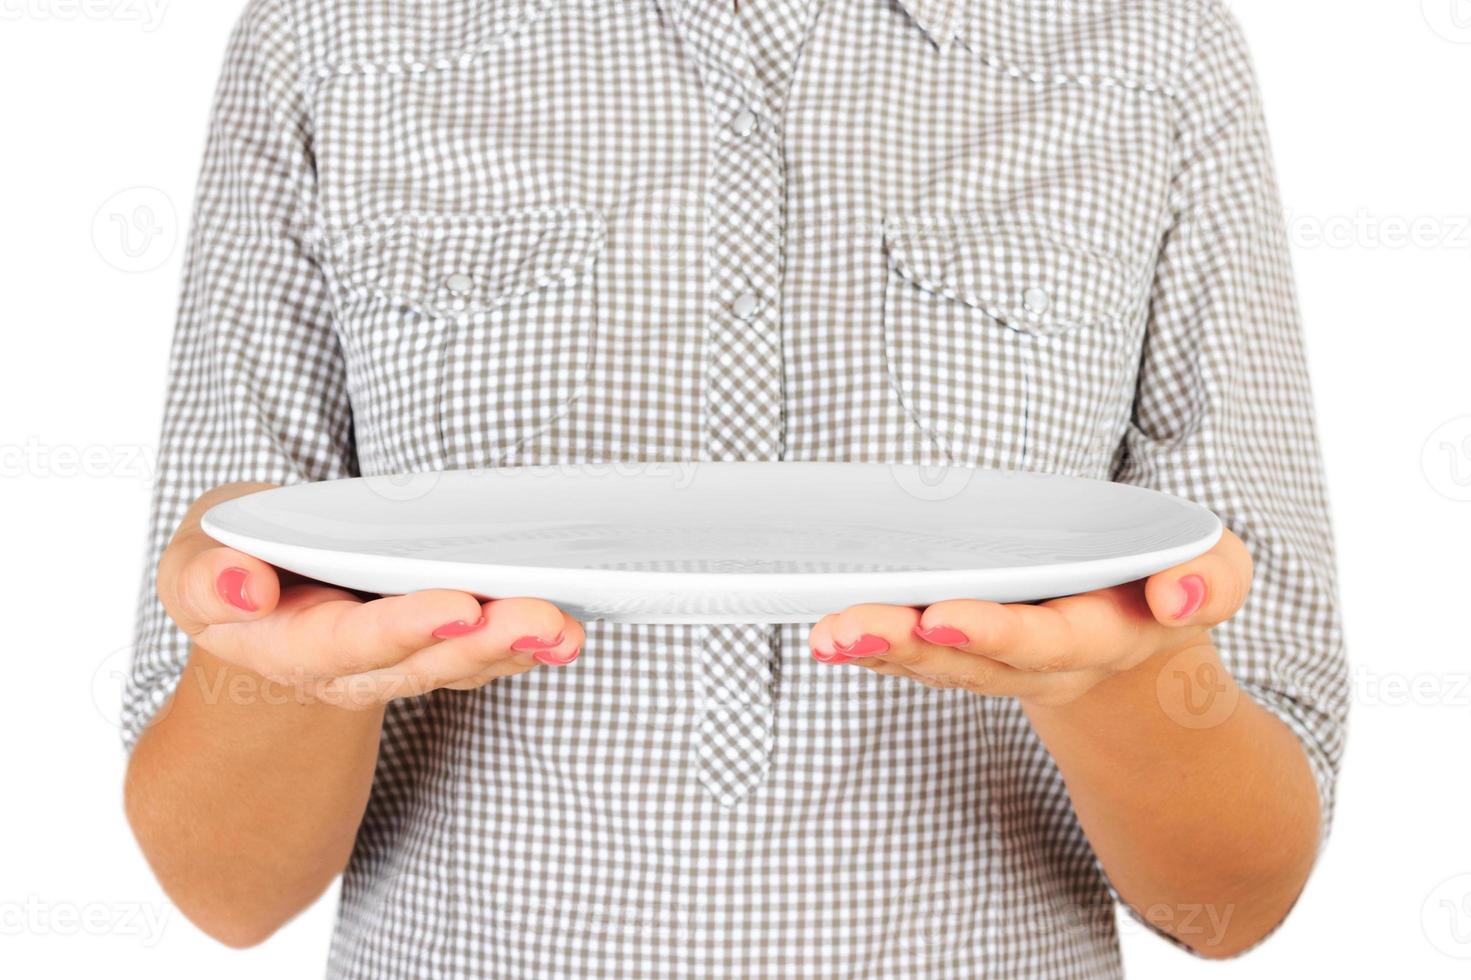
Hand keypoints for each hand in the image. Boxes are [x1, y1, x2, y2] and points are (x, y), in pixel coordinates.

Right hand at [157, 482, 584, 709]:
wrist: (258, 603)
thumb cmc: (232, 565)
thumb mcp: (190, 565)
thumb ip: (204, 579)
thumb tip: (244, 587)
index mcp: (290, 645)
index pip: (351, 642)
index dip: (404, 627)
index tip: (458, 607)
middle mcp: (354, 668)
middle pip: (426, 660)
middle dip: (488, 641)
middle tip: (544, 616)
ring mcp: (402, 662)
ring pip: (467, 663)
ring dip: (522, 647)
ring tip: (570, 628)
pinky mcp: (438, 647)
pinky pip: (486, 653)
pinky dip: (529, 644)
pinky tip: (571, 629)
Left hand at [807, 531, 1251, 707]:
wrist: (1140, 630)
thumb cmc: (1163, 581)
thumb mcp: (1214, 572)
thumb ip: (1210, 580)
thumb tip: (1176, 595)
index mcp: (1102, 637)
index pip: (1046, 639)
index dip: (995, 632)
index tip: (939, 616)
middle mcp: (1042, 660)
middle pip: (970, 662)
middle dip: (906, 647)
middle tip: (846, 628)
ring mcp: (998, 663)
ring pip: (932, 665)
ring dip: (874, 651)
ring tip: (822, 633)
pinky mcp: (966, 655)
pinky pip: (914, 660)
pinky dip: (872, 650)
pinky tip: (829, 635)